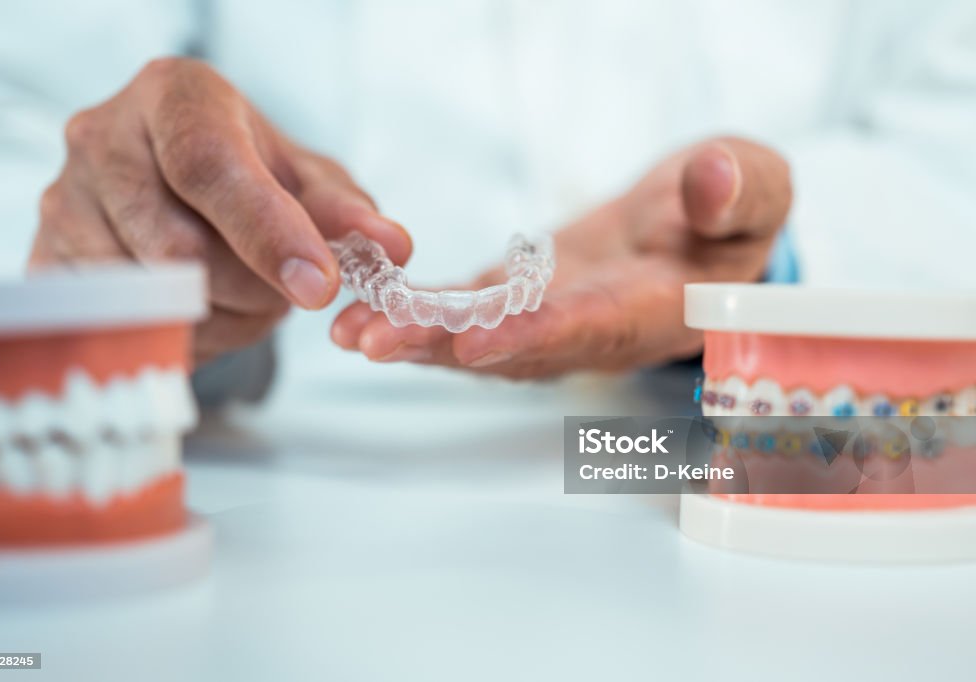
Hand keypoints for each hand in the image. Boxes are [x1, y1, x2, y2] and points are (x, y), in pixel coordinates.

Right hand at [30, 57, 410, 363]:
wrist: (171, 186)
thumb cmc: (248, 176)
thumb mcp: (306, 181)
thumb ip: (346, 211)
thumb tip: (392, 245)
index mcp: (173, 96)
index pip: (210, 165)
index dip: (268, 233)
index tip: (319, 286)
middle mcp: (100, 137)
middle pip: (177, 246)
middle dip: (250, 289)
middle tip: (284, 290)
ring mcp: (62, 202)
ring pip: (149, 298)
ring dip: (218, 317)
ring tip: (238, 292)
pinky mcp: (44, 263)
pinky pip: (120, 328)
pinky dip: (177, 336)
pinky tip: (198, 309)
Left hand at [331, 137, 790, 378]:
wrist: (699, 233)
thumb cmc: (732, 215)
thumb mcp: (756, 190)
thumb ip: (740, 193)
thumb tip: (708, 182)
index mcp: (650, 309)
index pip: (590, 327)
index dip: (534, 336)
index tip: (475, 342)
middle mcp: (592, 330)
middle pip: (514, 348)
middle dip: (444, 348)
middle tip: (373, 341)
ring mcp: (550, 321)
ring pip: (479, 340)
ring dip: (415, 340)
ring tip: (349, 334)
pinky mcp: (521, 301)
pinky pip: (467, 314)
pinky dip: (418, 313)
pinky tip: (364, 310)